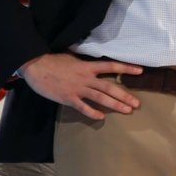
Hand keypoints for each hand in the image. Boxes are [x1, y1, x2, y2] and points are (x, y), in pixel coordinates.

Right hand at [19, 52, 142, 120]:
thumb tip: (95, 66)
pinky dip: (92, 112)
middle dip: (124, 95)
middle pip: (109, 87)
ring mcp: (77, 89)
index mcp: (87, 66)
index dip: (126, 68)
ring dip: (115, 105)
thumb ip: (84, 64)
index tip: (140, 71)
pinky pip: (83, 107)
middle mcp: (85, 78)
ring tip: (127, 110)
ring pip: (100, 98)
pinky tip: (101, 117)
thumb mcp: (72, 58)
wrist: (35, 66)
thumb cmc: (53, 61)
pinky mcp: (68, 98)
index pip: (111, 66)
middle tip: (137, 103)